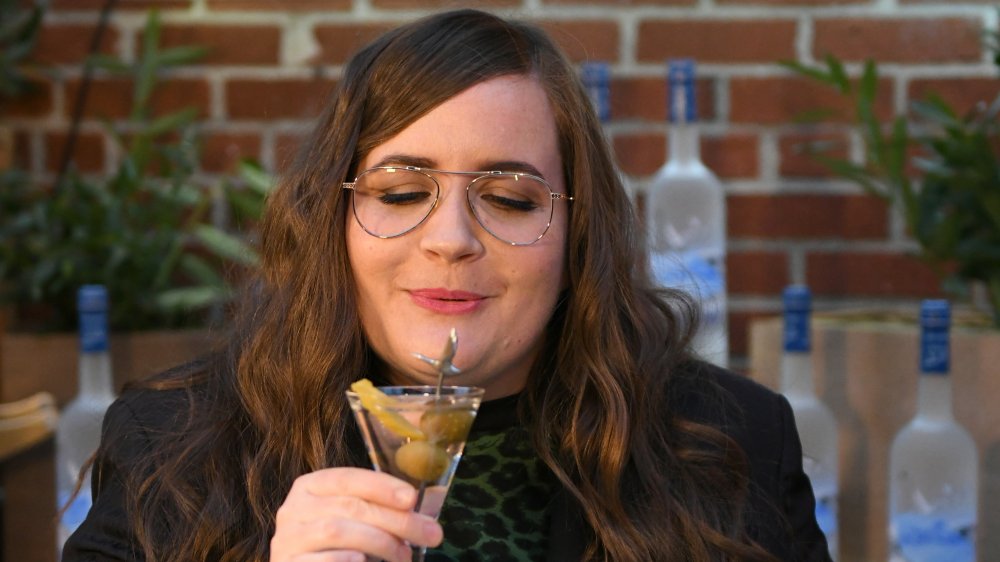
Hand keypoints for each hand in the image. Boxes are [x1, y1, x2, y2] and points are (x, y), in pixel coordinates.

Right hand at [270, 467, 442, 561]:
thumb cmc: (336, 545)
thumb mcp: (357, 519)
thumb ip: (383, 509)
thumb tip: (430, 508)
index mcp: (312, 486)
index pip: (348, 478)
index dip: (382, 486)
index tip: (412, 498)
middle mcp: (294, 508)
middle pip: (350, 506)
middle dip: (395, 520)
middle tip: (430, 534)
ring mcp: (287, 538)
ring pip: (337, 531)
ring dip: (379, 542)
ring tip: (404, 555)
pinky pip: (319, 560)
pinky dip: (344, 559)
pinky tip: (364, 561)